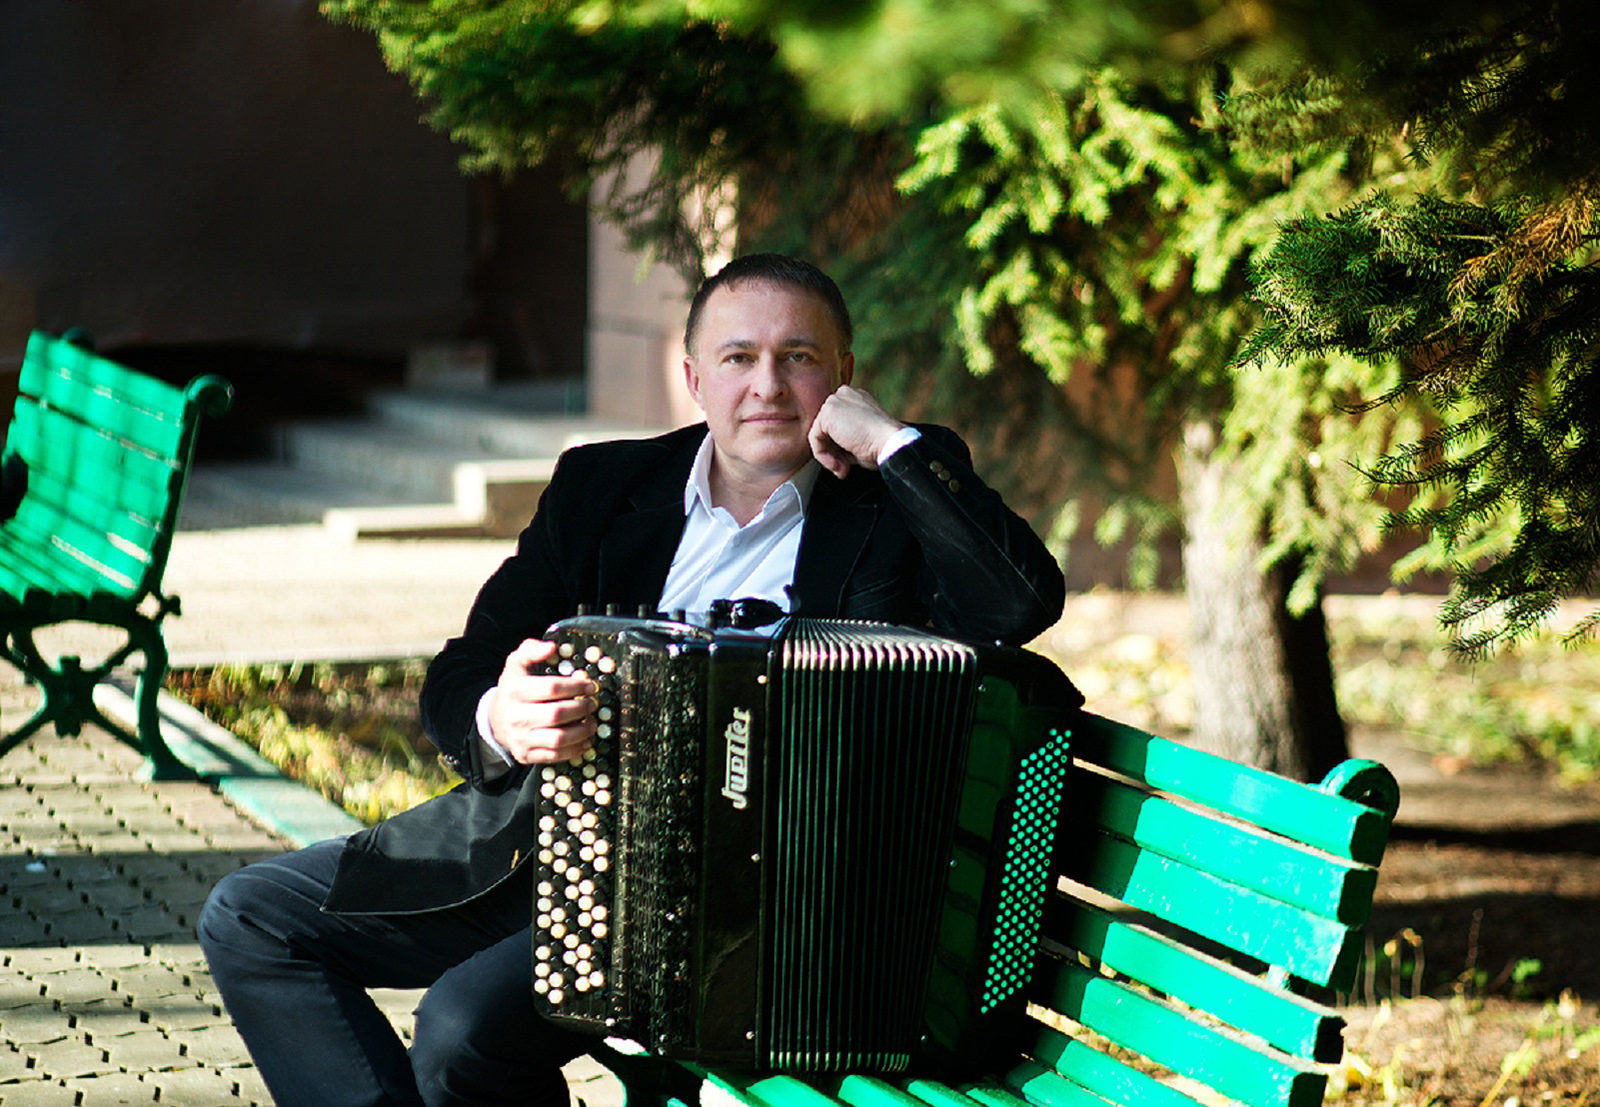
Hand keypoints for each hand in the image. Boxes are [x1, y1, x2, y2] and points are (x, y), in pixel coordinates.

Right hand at [487, 639, 598, 763]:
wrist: (495, 720)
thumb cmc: (514, 688)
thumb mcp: (517, 663)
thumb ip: (532, 649)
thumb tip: (551, 646)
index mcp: (515, 690)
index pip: (551, 688)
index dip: (575, 686)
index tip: (590, 685)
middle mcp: (516, 716)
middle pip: (557, 714)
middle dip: (581, 708)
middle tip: (592, 704)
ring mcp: (520, 738)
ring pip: (558, 739)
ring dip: (582, 731)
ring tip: (592, 723)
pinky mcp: (526, 755)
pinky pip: (555, 756)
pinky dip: (575, 750)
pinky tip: (585, 741)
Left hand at [808, 385, 905, 478]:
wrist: (890, 443)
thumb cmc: (882, 444)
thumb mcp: (861, 438)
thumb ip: (844, 438)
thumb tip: (831, 451)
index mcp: (856, 399)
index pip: (836, 424)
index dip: (839, 446)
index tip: (848, 462)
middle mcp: (844, 395)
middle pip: (826, 428)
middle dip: (833, 452)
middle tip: (845, 467)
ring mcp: (835, 401)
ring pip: (819, 434)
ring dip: (830, 456)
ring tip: (843, 467)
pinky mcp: (827, 412)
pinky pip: (815, 439)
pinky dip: (823, 456)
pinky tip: (838, 464)